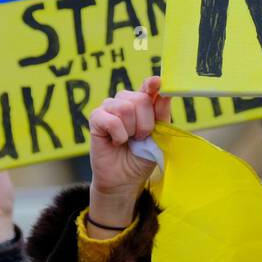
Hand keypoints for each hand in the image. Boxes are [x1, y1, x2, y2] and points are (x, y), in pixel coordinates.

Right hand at [88, 75, 171, 227]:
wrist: (126, 178)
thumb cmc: (143, 156)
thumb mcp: (159, 135)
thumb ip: (161, 113)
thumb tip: (165, 92)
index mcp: (143, 103)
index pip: (149, 86)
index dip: (152, 84)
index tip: (156, 82)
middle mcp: (125, 101)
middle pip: (140, 98)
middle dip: (146, 123)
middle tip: (141, 137)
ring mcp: (109, 108)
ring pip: (125, 108)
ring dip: (131, 129)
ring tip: (129, 140)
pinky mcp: (96, 118)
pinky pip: (111, 120)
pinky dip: (119, 134)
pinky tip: (117, 141)